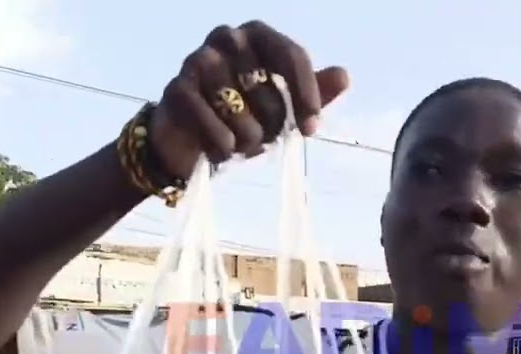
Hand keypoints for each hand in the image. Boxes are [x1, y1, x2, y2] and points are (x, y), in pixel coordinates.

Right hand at [148, 21, 349, 178]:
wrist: (186, 136)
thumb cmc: (241, 114)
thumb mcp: (282, 104)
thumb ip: (313, 90)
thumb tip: (344, 76)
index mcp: (257, 34)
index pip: (292, 56)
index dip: (307, 95)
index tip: (311, 129)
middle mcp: (226, 37)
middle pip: (269, 90)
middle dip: (272, 126)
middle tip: (263, 137)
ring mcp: (197, 60)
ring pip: (241, 113)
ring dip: (247, 140)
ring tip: (239, 143)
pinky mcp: (176, 90)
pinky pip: (214, 129)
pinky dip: (222, 149)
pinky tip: (220, 153)